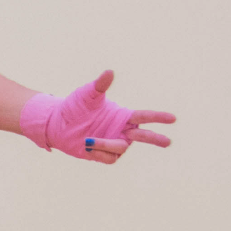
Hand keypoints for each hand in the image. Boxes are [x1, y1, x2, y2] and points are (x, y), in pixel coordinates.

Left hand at [18, 70, 175, 162]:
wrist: (57, 124)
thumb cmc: (75, 107)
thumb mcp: (87, 95)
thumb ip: (99, 85)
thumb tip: (109, 72)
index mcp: (124, 116)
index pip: (144, 116)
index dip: (158, 117)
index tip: (173, 118)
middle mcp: (123, 131)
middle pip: (144, 136)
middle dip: (155, 138)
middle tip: (167, 141)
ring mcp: (114, 143)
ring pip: (121, 148)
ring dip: (106, 144)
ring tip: (88, 140)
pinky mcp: (104, 155)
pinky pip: (108, 158)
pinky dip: (98, 152)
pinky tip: (86, 146)